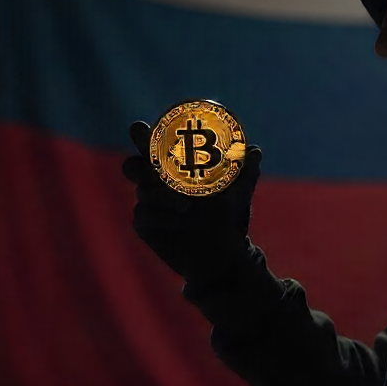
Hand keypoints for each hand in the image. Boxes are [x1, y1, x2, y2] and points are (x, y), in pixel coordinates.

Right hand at [122, 120, 262, 283]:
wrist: (223, 254)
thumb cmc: (229, 216)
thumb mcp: (239, 194)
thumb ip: (245, 172)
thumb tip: (254, 151)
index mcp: (175, 166)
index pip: (152, 144)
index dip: (142, 134)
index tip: (145, 130)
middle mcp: (157, 182)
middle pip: (132, 165)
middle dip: (139, 166)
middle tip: (155, 172)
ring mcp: (149, 203)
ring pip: (141, 190)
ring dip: (161, 196)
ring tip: (186, 207)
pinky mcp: (146, 225)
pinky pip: (143, 215)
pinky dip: (161, 218)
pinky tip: (179, 224)